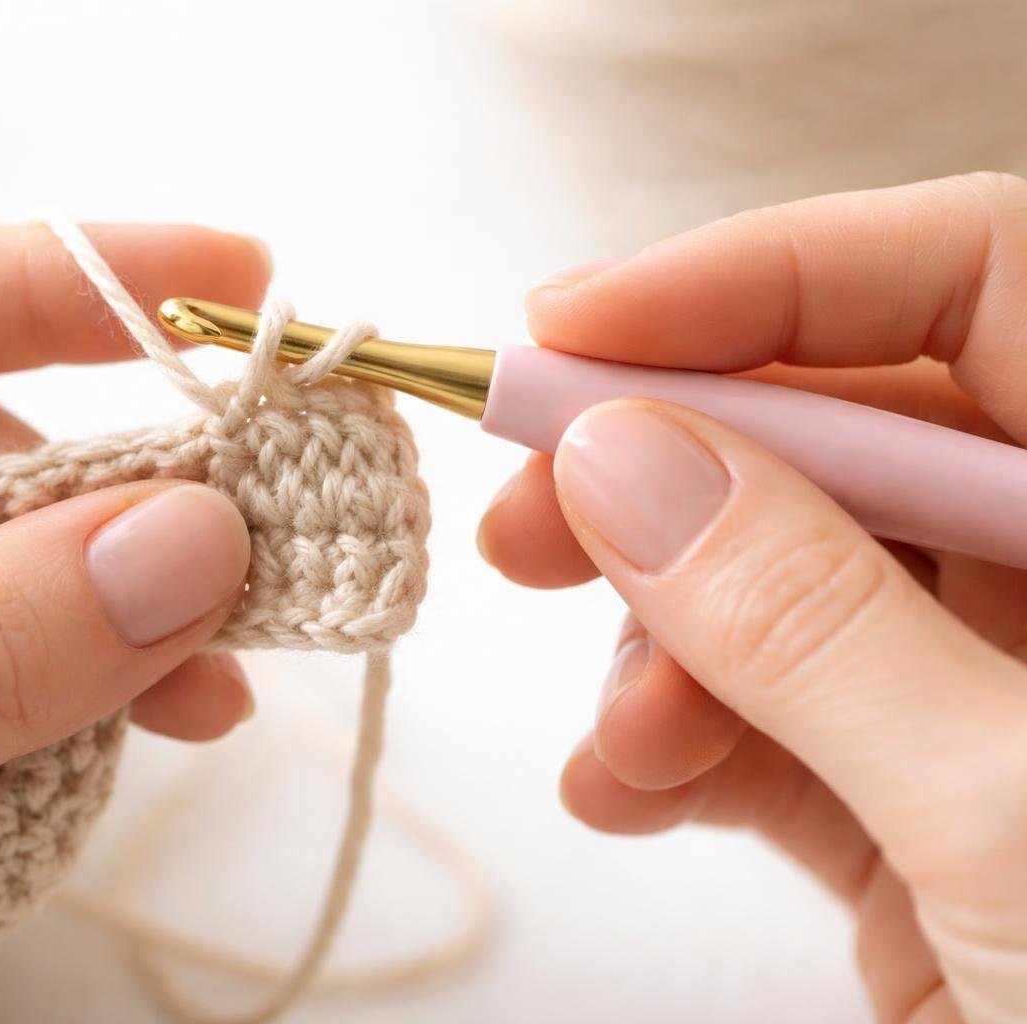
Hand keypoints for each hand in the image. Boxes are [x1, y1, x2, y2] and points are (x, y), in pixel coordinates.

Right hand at [479, 173, 1026, 1023]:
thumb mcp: (1020, 815)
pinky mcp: (923, 813)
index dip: (769, 276)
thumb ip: (816, 622)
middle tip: (529, 506)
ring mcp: (996, 700)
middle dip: (670, 470)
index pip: (981, 276)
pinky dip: (677, 749)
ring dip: (663, 645)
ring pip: (781, 587)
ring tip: (623, 738)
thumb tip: (624, 459)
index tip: (573, 323)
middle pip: (847, 434)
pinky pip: (770, 726)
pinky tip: (626, 790)